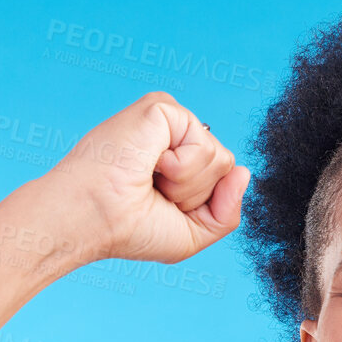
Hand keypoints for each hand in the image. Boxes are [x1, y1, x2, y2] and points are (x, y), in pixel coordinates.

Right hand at [41, 91, 250, 264]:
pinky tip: (148, 163)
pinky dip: (180, 167)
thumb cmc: (132, 229)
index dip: (203, 204)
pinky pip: (205, 144)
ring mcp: (169, 120)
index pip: (224, 177)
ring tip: (149, 178)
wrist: (97, 219)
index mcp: (179, 160)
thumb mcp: (193, 233)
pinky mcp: (162, 108)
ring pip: (220, 158)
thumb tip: (245, 172)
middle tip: (154, 192)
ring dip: (188, 184)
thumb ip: (227, 211)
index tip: (161, 207)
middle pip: (226, 166)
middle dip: (197, 194)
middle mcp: (175, 137)